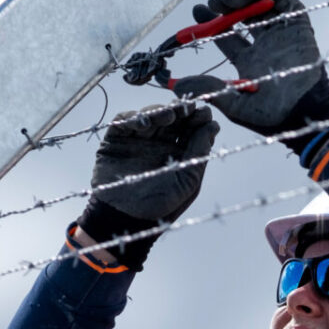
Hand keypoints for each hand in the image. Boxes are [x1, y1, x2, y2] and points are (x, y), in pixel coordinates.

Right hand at [71, 101, 217, 270]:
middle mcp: (159, 143)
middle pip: (172, 117)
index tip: (204, 113)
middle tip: (187, 106)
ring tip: (168, 115)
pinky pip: (124, 122)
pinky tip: (143, 123)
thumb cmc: (159, 207)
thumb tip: (213, 126)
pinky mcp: (115, 141)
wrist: (123, 221)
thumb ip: (199, 153)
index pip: (191, 127)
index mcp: (178, 152)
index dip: (198, 117)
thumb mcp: (187, 181)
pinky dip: (133, 118)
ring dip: (159, 111)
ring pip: (150, 115)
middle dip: (180, 110)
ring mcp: (137, 140)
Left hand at [170, 0, 328, 149]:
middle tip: (211, 3)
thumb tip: (176, 86)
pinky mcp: (299, 26)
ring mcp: (282, 35)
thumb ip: (208, 89)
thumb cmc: (272, 115)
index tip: (197, 11)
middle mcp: (265, 46)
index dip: (210, 24)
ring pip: (260, 6)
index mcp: (249, 62)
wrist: (305, 110)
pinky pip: (285, 2)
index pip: (227, 37)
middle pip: (242, 17)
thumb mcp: (233, 103)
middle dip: (225, 7)